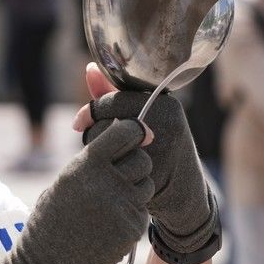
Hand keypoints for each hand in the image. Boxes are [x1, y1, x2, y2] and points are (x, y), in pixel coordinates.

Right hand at [0, 116, 152, 263]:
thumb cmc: (50, 222)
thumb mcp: (64, 183)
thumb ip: (92, 165)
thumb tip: (123, 143)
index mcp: (86, 165)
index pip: (127, 132)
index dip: (135, 131)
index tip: (138, 136)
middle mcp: (107, 182)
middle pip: (143, 160)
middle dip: (136, 165)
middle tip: (122, 176)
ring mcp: (122, 207)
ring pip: (147, 186)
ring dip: (136, 191)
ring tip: (112, 204)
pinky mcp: (131, 230)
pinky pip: (143, 212)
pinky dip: (132, 216)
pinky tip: (110, 226)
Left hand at [80, 66, 221, 263]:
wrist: (185, 194)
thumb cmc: (159, 149)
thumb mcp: (143, 118)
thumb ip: (113, 95)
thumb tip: (90, 69)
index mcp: (165, 102)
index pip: (113, 100)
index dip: (91, 110)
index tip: (78, 123)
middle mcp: (168, 120)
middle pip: (109, 123)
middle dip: (95, 134)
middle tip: (96, 146)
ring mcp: (165, 146)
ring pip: (111, 146)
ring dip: (101, 154)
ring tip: (108, 159)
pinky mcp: (158, 171)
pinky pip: (117, 168)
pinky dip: (110, 173)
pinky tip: (115, 176)